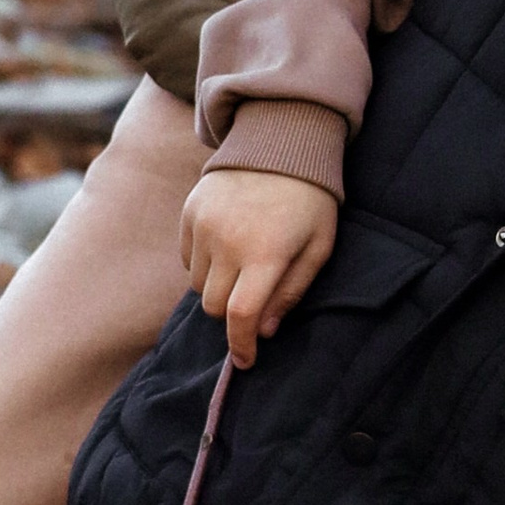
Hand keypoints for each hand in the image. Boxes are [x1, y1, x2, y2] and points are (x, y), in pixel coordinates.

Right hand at [181, 168, 336, 367]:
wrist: (281, 143)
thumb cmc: (310, 202)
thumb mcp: (318, 247)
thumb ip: (291, 291)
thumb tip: (265, 331)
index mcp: (265, 254)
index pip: (240, 315)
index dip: (241, 345)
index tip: (246, 361)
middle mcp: (228, 242)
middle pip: (214, 306)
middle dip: (232, 314)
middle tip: (253, 300)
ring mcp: (204, 226)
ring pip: (198, 285)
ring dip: (218, 287)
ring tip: (244, 264)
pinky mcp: (190, 213)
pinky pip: (187, 258)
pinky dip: (203, 263)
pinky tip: (228, 245)